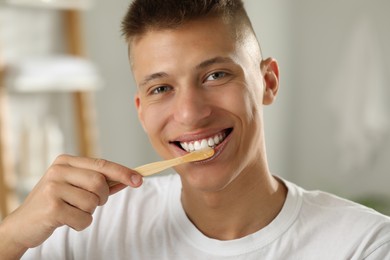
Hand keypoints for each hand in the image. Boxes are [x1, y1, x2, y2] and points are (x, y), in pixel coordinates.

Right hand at [0, 154, 142, 256]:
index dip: (123, 172)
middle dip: (101, 198)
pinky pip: (84, 218)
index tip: (139, 179)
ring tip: (71, 211)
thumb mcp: (76, 187)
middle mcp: (59, 170)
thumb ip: (102, 182)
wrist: (24, 224)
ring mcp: (53, 188)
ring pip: (93, 202)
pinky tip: (66, 221)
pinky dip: (80, 224)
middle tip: (89, 204)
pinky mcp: (52, 207)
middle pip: (100, 183)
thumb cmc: (56, 203)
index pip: (102, 164)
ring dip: (88, 212)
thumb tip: (131, 178)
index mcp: (66, 161)